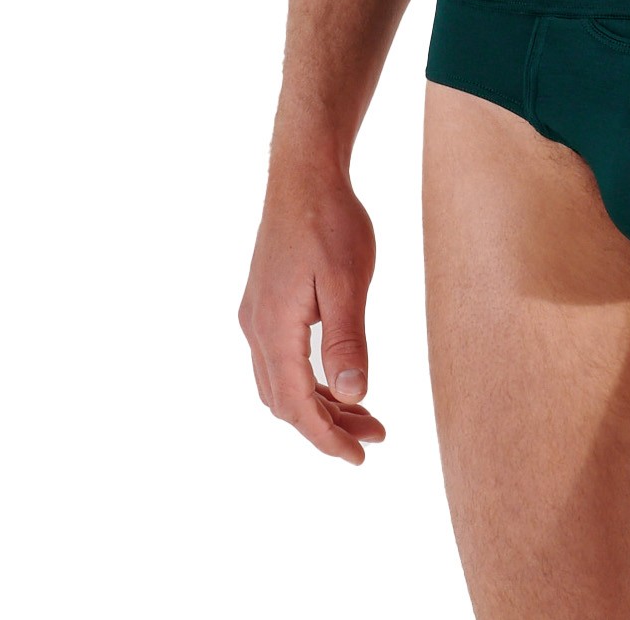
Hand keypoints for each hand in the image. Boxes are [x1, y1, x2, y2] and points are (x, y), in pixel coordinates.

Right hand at [239, 171, 386, 463]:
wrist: (304, 172)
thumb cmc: (330, 220)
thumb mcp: (347, 281)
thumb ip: (347, 340)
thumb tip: (354, 395)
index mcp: (274, 328)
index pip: (296, 405)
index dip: (325, 437)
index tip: (358, 457)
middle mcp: (256, 328)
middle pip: (285, 400)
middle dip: (327, 426)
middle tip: (374, 436)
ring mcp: (257, 315)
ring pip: (281, 382)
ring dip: (319, 404)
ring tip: (364, 413)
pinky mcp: (265, 302)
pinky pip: (281, 359)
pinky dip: (309, 379)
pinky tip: (338, 378)